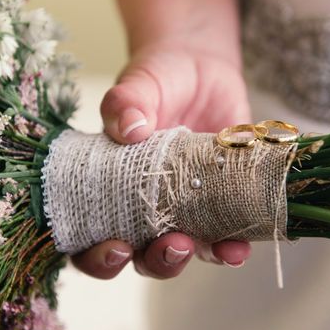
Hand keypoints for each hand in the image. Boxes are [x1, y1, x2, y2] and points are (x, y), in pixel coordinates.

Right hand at [71, 45, 251, 279]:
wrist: (201, 68)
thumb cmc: (157, 79)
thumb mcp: (139, 84)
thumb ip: (127, 102)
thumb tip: (129, 128)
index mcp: (109, 186)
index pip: (91, 237)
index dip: (96, 256)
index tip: (115, 248)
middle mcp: (143, 205)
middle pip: (139, 255)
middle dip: (153, 260)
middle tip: (170, 245)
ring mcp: (183, 207)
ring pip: (181, 253)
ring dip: (192, 258)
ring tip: (204, 247)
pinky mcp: (218, 201)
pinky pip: (222, 234)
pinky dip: (230, 247)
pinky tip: (238, 247)